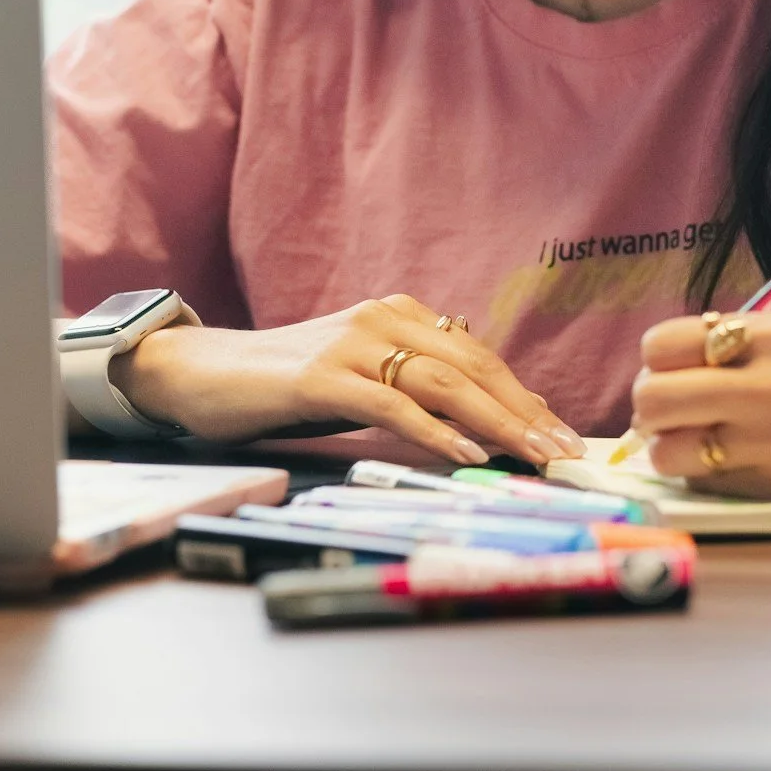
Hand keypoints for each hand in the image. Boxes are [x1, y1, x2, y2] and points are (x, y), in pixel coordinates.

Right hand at [113, 295, 584, 470]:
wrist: (205, 373)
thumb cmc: (289, 384)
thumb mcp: (365, 379)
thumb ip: (417, 387)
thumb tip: (485, 416)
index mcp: (401, 315)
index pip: (479, 358)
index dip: (525, 397)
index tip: (562, 434)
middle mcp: (384, 319)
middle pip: (473, 367)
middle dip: (525, 412)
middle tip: (565, 452)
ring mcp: (353, 344)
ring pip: (443, 383)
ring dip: (496, 422)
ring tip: (532, 455)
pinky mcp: (322, 375)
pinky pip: (392, 403)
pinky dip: (434, 429)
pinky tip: (465, 452)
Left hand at [631, 312, 770, 499]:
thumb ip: (740, 351)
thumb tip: (671, 370)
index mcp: (768, 334)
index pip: (662, 346)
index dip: (659, 364)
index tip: (676, 374)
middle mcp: (763, 384)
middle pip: (652, 398)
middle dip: (653, 411)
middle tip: (677, 417)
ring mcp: (770, 441)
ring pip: (668, 452)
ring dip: (674, 453)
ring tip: (705, 447)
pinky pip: (709, 485)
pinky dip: (711, 481)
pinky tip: (745, 468)